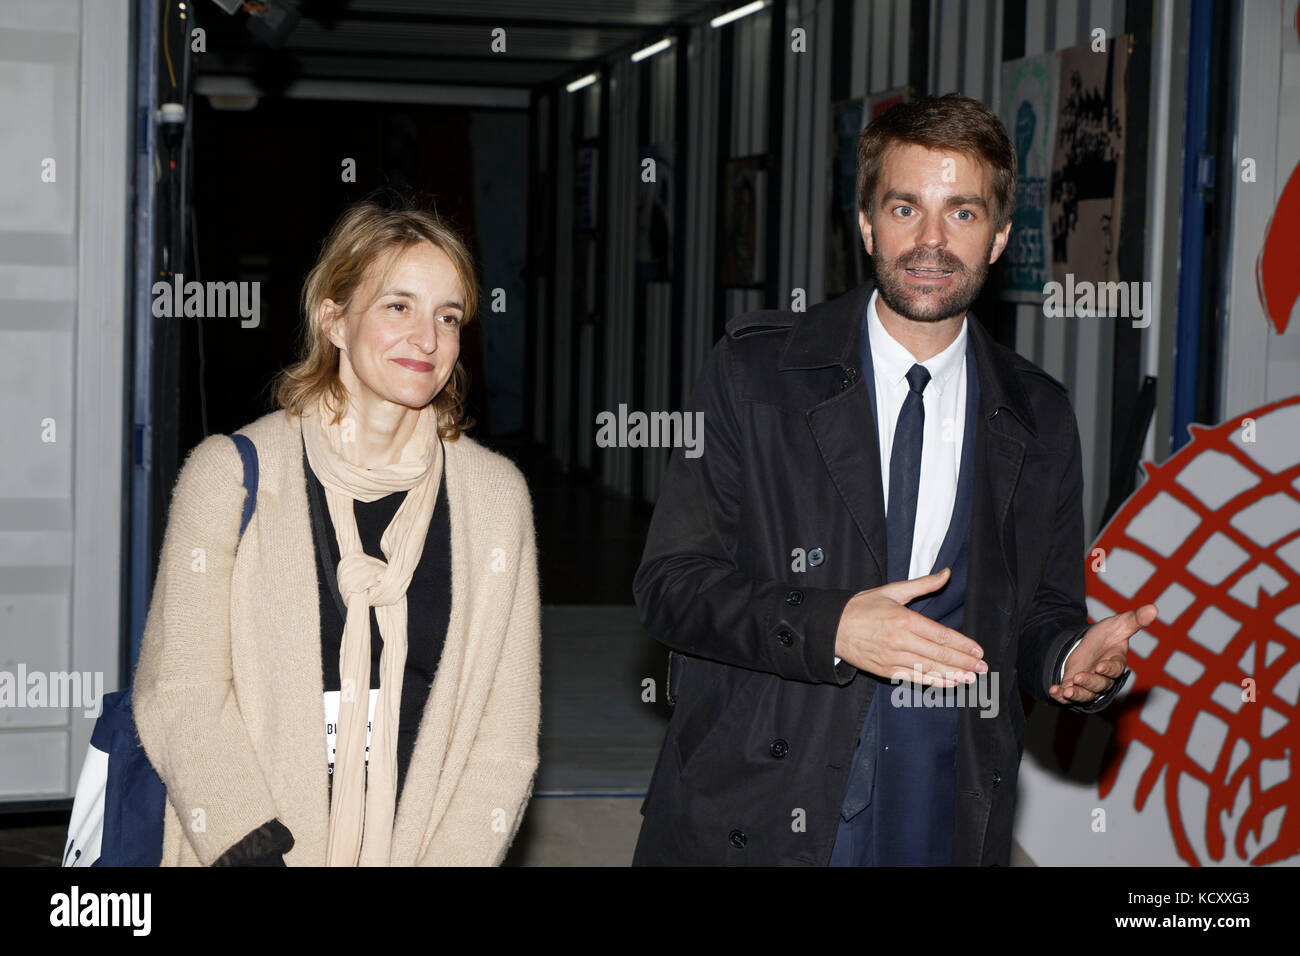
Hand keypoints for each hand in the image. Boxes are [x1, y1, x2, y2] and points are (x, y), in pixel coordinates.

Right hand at [834, 568, 985, 686]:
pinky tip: (948, 683)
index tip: (978, 650)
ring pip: (928, 669)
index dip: (962, 644)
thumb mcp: (892, 590)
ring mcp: (892, 658)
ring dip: (953, 675)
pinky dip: (933, 682)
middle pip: (938, 654)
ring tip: (971, 677)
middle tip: (982, 667)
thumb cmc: (862, 607)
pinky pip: (914, 678)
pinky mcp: (885, 671)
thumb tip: (946, 574)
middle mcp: (899, 640)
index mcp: (903, 619)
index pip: (940, 634)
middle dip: (963, 662)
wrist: (832, 627)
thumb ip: (923, 584)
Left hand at [1049, 603, 1156, 704]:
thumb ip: (1135, 619)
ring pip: (1086, 695)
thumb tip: (1154, 608)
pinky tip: (1054, 691)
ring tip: (1067, 691)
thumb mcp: (1119, 624)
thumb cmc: (1107, 636)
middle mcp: (1104, 678)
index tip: (1100, 667)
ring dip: (1077, 694)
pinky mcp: (1074, 687)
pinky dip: (1061, 696)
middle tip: (1079, 677)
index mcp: (1116, 663)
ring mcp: (1088, 684)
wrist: (1086, 644)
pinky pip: (1068, 697)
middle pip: (1100, 685)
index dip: (1108, 669)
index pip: (1115, 669)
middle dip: (1089, 682)